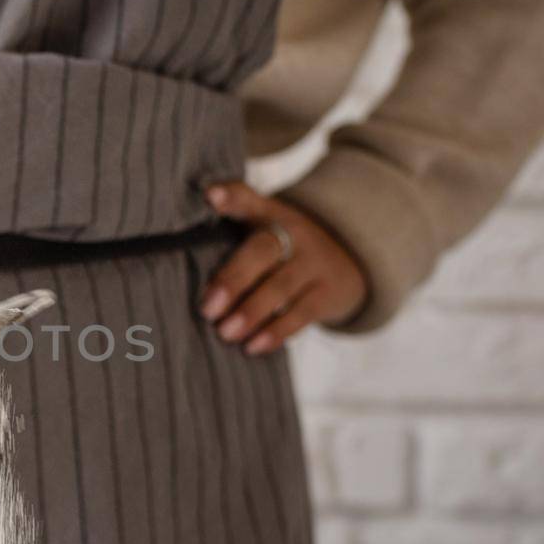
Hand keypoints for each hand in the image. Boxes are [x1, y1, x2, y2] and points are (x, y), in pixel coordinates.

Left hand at [199, 181, 367, 353]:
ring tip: (226, 333)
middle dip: (234, 279)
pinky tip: (253, 346)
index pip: (248, 199)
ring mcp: (313, 264)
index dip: (230, 197)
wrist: (348, 255)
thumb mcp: (263, 223)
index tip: (210, 197)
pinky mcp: (327, 294)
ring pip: (281, 287)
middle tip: (208, 308)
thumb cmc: (283, 244)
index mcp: (269, 214)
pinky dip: (276, 332)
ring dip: (252, 312)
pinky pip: (301, 314)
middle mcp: (292, 234)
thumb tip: (195, 214)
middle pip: (263, 251)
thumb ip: (229, 221)